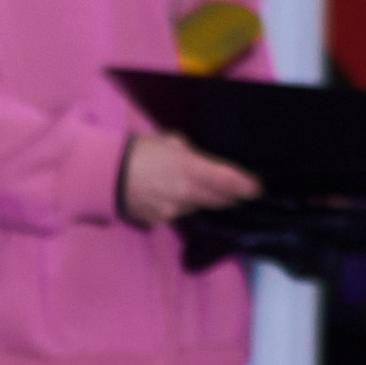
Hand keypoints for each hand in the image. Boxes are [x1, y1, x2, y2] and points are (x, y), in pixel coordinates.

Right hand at [121, 129, 258, 226]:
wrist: (107, 175)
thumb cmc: (141, 151)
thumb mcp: (172, 143)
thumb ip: (194, 156)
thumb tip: (206, 165)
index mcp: (190, 169)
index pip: (228, 181)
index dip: (246, 186)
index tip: (258, 187)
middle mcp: (186, 193)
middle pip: (220, 199)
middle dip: (231, 195)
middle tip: (242, 190)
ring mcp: (173, 210)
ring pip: (200, 206)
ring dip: (205, 198)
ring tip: (200, 187)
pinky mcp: (161, 220)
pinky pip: (181, 212)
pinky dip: (183, 204)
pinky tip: (174, 193)